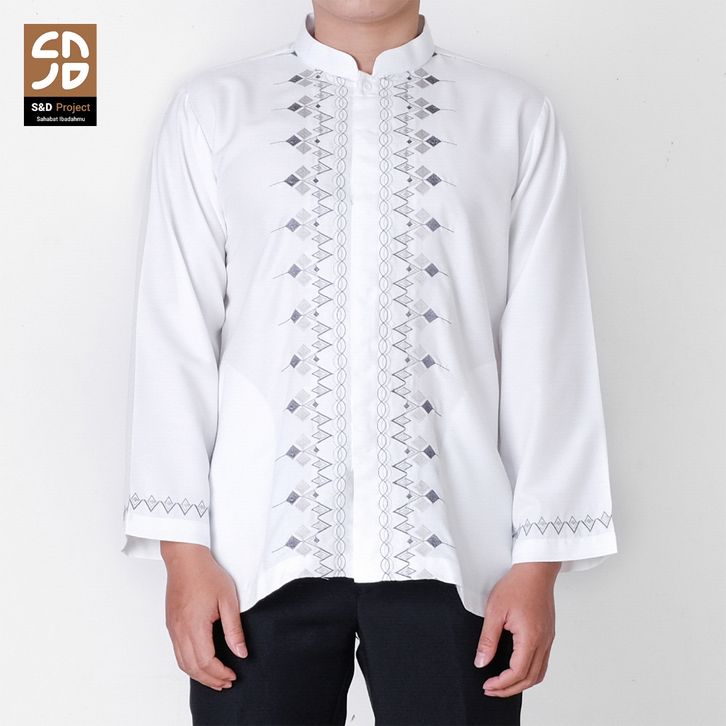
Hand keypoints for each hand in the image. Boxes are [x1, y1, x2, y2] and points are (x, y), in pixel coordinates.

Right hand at [161, 541, 247, 690]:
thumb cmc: (206, 573)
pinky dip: (189, 664)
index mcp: (195, 626)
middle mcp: (180, 630)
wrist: (185, 558)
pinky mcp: (171, 624)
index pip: (206, 662)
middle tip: (226, 682)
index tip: (233, 675)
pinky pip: (177, 652)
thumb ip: (234, 629)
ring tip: (215, 678)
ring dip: (199, 674)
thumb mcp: (228, 599)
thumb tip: (241, 652)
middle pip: (192, 667)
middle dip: (210, 679)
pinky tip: (201, 662)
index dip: (220, 673)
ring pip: (182, 662)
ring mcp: (173, 628)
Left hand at [474, 561, 559, 696]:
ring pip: (539, 673)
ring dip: (521, 683)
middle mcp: (543, 641)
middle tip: (491, 689)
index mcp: (530, 637)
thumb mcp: (494, 611)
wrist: (535, 569)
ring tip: (502, 684)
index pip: (517, 672)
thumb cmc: (517, 585)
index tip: (487, 685)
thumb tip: (481, 662)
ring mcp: (548, 638)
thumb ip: (488, 639)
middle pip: (530, 678)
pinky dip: (529, 672)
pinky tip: (516, 669)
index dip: (501, 684)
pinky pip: (542, 662)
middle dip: (509, 689)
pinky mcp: (548, 634)